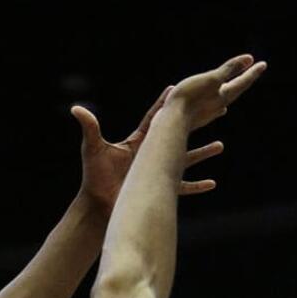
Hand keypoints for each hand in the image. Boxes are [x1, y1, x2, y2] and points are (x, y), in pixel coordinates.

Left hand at [73, 91, 223, 213]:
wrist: (95, 209)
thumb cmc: (93, 180)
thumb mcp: (93, 149)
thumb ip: (89, 127)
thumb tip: (75, 108)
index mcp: (137, 142)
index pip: (155, 118)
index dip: (165, 104)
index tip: (177, 88)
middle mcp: (149, 155)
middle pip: (177, 135)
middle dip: (195, 122)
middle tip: (213, 109)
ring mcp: (155, 173)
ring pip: (185, 160)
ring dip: (203, 153)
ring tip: (220, 146)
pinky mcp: (156, 191)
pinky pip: (182, 187)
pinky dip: (197, 185)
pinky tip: (212, 183)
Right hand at [165, 54, 266, 132]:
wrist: (169, 123)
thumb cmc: (189, 100)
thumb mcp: (211, 79)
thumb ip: (229, 69)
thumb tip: (250, 58)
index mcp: (222, 97)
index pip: (241, 82)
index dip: (252, 72)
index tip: (263, 64)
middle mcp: (216, 107)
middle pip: (234, 92)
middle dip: (243, 82)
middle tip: (252, 73)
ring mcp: (205, 115)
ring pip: (222, 102)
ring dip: (230, 94)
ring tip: (235, 90)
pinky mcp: (193, 119)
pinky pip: (211, 109)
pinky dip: (217, 104)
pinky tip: (218, 109)